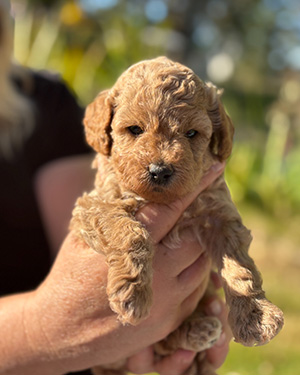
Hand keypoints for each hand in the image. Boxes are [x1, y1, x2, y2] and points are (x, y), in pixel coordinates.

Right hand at [0, 162, 224, 374]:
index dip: (195, 187)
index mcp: (130, 247)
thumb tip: (130, 186)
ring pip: (202, 266)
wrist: (60, 331)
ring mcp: (165, 303)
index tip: (215, 169)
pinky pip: (197, 293)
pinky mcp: (168, 323)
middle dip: (200, 221)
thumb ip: (110, 213)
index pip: (171, 209)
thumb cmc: (68, 278)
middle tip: (199, 211)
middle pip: (196, 238)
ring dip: (198, 249)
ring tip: (186, 239)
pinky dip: (194, 275)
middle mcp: (155, 275)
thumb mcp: (82, 238)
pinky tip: (179, 268)